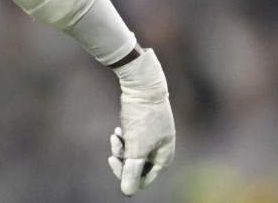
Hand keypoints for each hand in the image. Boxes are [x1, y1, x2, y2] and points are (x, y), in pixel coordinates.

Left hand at [107, 48, 174, 195]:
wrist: (142, 85)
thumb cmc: (142, 117)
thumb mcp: (135, 146)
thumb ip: (131, 170)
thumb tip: (127, 192)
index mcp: (164, 157)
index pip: (144, 179)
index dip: (127, 175)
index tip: (113, 160)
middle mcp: (161, 149)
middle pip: (137, 167)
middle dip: (123, 160)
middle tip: (112, 152)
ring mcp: (153, 138)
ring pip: (132, 153)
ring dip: (121, 148)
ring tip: (116, 135)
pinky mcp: (144, 128)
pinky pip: (131, 142)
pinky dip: (123, 139)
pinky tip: (118, 130)